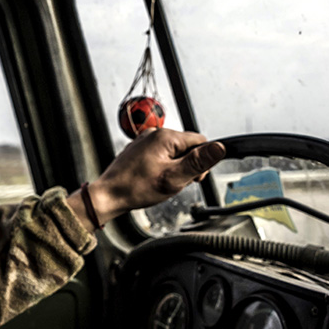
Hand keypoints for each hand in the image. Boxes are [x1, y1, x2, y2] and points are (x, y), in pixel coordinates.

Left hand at [67, 129, 224, 232]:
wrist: (109, 195)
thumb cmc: (136, 188)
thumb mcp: (174, 178)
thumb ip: (198, 162)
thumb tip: (219, 148)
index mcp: (165, 136)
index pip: (200, 141)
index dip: (202, 161)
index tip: (193, 177)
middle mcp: (154, 133)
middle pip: (186, 147)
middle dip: (187, 166)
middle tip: (174, 182)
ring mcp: (144, 141)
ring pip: (173, 152)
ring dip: (174, 168)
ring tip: (162, 182)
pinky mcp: (139, 150)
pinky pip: (160, 155)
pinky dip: (162, 168)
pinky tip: (153, 180)